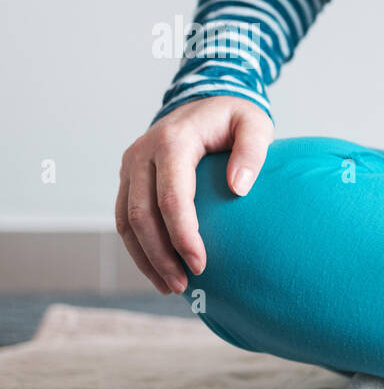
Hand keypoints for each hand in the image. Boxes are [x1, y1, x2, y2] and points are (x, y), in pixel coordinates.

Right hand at [116, 97, 273, 293]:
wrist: (203, 101)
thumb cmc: (234, 117)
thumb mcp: (254, 123)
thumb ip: (252, 151)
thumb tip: (239, 188)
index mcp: (172, 142)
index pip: (172, 197)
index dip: (183, 235)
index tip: (201, 264)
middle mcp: (142, 154)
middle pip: (141, 214)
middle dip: (160, 255)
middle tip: (185, 286)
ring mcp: (131, 166)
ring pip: (126, 221)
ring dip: (145, 258)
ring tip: (171, 287)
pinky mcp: (129, 178)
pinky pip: (125, 218)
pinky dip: (139, 247)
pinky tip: (159, 270)